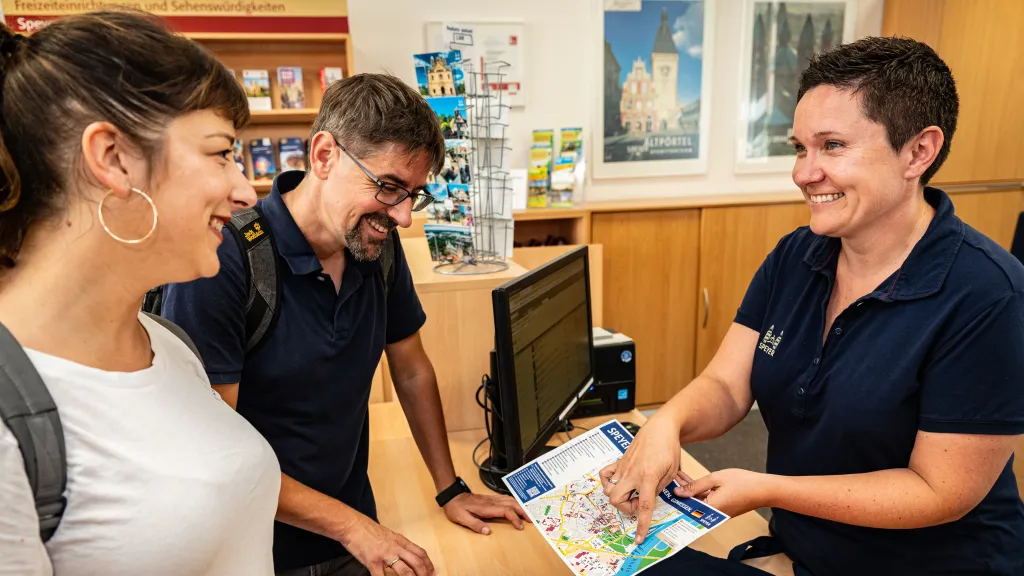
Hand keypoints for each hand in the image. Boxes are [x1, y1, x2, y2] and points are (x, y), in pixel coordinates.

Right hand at [338, 511, 433, 575]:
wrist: (353, 525)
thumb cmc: (369, 530)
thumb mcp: (389, 535)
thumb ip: (397, 545)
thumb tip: (405, 555)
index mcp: (401, 541)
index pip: (420, 553)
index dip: (428, 564)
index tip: (432, 573)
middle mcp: (396, 547)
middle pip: (417, 562)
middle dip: (424, 574)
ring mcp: (385, 555)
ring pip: (404, 571)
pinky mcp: (373, 561)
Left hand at [443, 492, 527, 533]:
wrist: (452, 496)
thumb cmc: (456, 507)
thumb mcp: (462, 518)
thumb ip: (475, 524)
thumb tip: (487, 531)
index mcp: (486, 507)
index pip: (505, 510)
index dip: (514, 518)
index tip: (520, 526)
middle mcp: (491, 501)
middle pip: (511, 503)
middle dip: (522, 511)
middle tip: (531, 520)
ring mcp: (491, 499)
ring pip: (510, 499)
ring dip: (520, 506)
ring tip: (527, 514)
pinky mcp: (490, 499)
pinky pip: (505, 498)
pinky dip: (514, 502)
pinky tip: (516, 506)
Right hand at [598, 415, 682, 544]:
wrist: (660, 429)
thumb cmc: (668, 448)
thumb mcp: (671, 471)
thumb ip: (660, 488)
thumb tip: (650, 500)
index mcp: (648, 477)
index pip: (643, 506)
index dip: (641, 525)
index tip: (639, 538)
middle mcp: (632, 473)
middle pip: (616, 499)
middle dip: (626, 508)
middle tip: (638, 503)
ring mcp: (623, 467)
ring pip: (609, 489)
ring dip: (618, 497)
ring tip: (630, 493)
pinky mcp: (619, 461)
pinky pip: (605, 474)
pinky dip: (608, 482)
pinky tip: (619, 483)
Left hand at [674, 468, 775, 517]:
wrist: (765, 489)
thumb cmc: (743, 483)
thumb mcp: (716, 479)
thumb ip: (696, 485)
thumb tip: (678, 492)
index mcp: (710, 509)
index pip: (686, 506)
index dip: (674, 497)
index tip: (663, 488)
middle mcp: (713, 514)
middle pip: (690, 504)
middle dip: (680, 492)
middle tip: (669, 480)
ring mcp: (719, 512)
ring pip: (698, 501)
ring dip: (689, 491)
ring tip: (678, 478)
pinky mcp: (723, 508)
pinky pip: (706, 501)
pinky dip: (699, 492)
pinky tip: (692, 482)